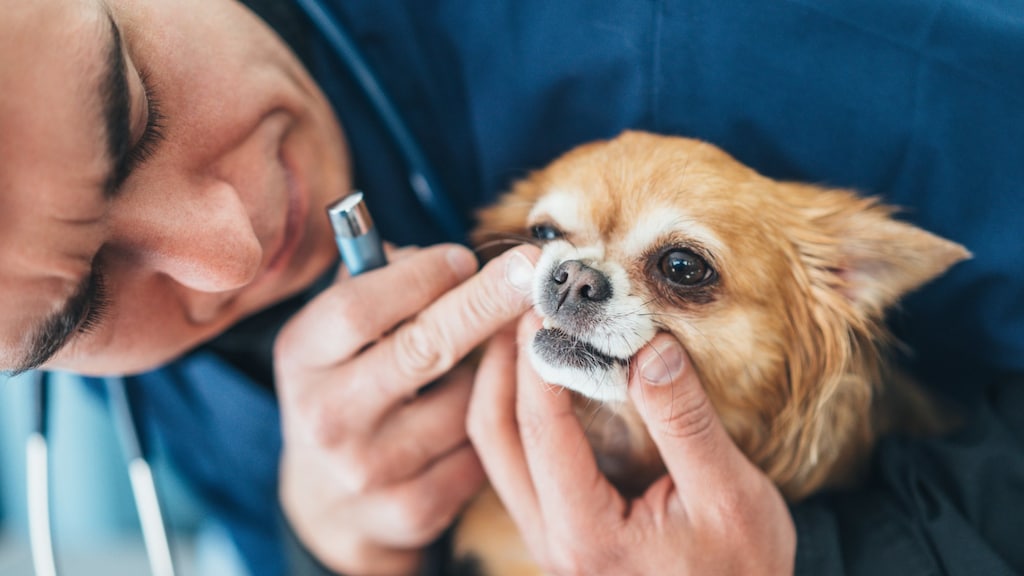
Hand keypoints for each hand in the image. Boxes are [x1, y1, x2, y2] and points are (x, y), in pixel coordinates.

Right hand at [275, 243, 538, 575]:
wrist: (328, 500)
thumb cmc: (347, 385)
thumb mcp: (335, 333)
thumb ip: (377, 283)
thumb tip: (451, 259)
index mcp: (302, 357)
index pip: (359, 308)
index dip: (420, 276)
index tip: (465, 257)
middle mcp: (327, 416)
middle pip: (421, 348)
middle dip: (484, 303)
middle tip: (531, 270)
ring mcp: (369, 468)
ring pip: (464, 400)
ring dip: (484, 375)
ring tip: (463, 372)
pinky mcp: (413, 508)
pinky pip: (480, 448)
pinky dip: (487, 424)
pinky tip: (466, 420)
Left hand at [468, 313, 795, 575]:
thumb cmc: (741, 567)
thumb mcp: (730, 496)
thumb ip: (684, 422)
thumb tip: (648, 346)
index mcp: (587, 533)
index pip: (542, 429)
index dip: (539, 357)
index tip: (547, 302)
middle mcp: (550, 537)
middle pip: (493, 435)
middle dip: (503, 361)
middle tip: (522, 302)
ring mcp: (547, 535)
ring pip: (496, 448)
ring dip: (504, 383)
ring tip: (528, 326)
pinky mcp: (556, 528)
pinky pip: (515, 460)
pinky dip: (520, 410)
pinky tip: (544, 374)